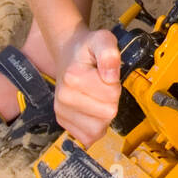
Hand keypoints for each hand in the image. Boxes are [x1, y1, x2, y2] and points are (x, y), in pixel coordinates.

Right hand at [53, 26, 121, 146]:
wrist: (67, 53)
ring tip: (96, 99)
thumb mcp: (102, 40)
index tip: (106, 76)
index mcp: (74, 76)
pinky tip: (91, 111)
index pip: (112, 95)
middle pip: (107, 114)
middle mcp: (64, 96)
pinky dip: (94, 127)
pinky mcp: (62, 122)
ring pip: (98, 129)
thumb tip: (111, 77)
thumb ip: (110, 53)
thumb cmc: (87, 49)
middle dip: (111, 102)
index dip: (115, 86)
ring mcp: (61, 111)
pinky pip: (88, 137)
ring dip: (103, 117)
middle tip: (102, 88)